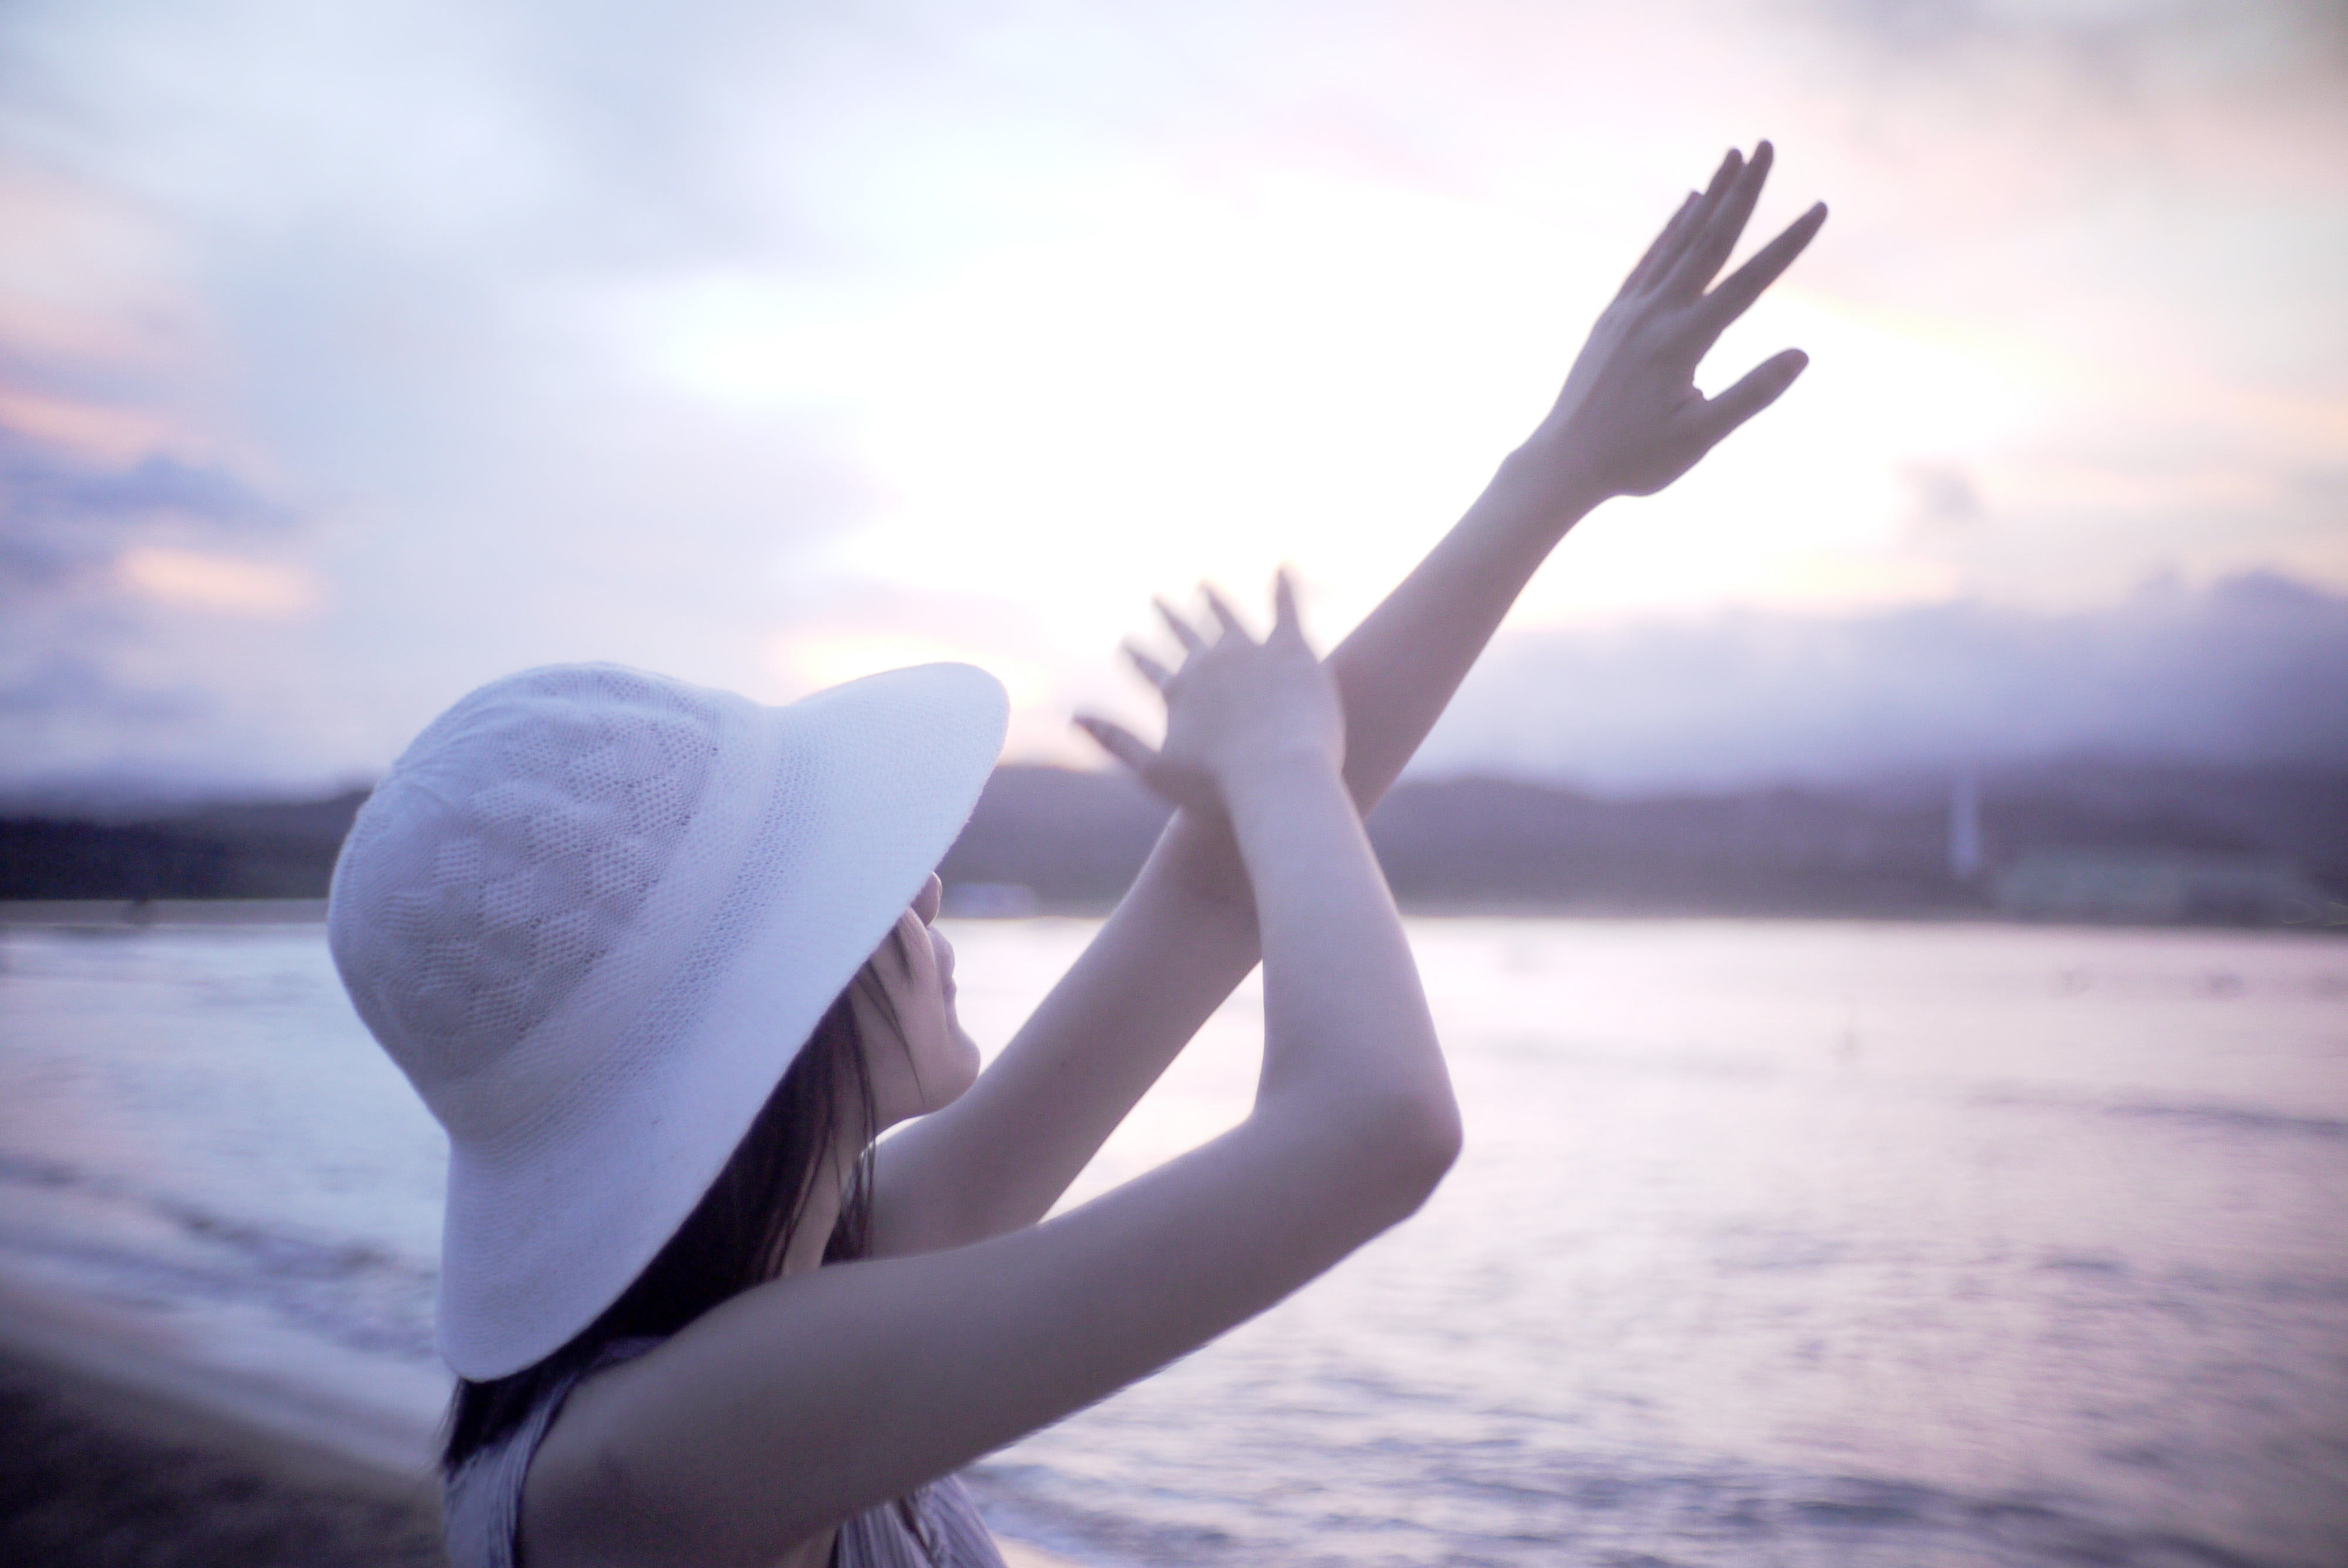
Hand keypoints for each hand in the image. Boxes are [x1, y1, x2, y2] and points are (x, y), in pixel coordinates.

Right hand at [1076, 570, 1341, 816]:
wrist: (1278, 778)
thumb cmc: (1219, 787)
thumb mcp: (1155, 772)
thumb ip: (1115, 741)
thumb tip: (1071, 717)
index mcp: (1178, 690)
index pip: (1149, 668)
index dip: (1137, 657)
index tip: (1126, 643)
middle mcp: (1208, 662)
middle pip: (1184, 634)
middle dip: (1169, 617)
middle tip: (1157, 599)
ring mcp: (1250, 652)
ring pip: (1227, 615)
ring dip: (1214, 599)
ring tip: (1205, 585)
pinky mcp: (1291, 649)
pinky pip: (1286, 608)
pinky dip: (1284, 586)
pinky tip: (1285, 565)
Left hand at [1511, 141, 1826, 514]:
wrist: (1562, 463)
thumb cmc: (1634, 460)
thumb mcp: (1699, 438)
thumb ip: (1751, 394)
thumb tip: (1802, 355)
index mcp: (1681, 342)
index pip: (1747, 284)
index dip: (1786, 245)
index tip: (1820, 208)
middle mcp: (1654, 314)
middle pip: (1708, 241)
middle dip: (1742, 191)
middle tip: (1766, 144)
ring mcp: (1629, 310)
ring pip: (1677, 241)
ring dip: (1709, 196)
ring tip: (1734, 155)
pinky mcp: (1612, 316)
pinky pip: (1648, 259)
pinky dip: (1672, 228)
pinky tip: (1690, 203)